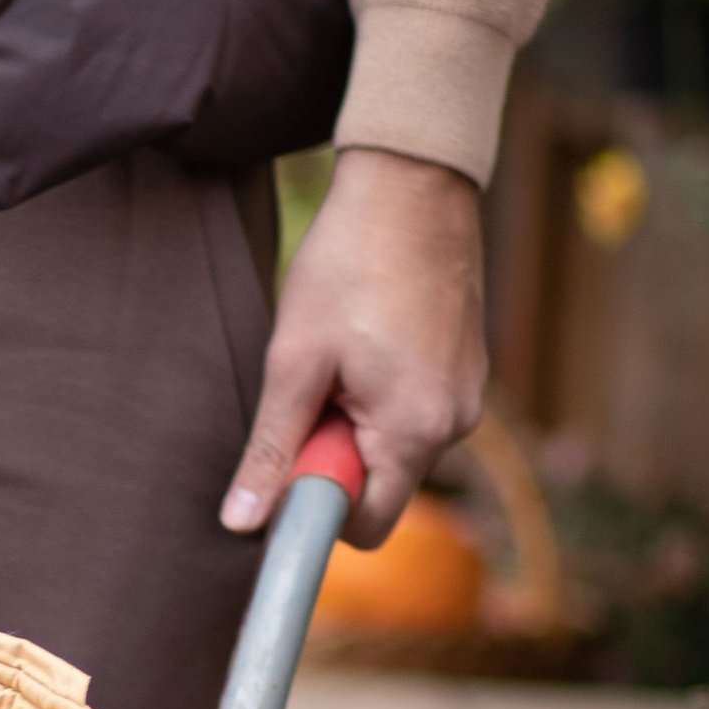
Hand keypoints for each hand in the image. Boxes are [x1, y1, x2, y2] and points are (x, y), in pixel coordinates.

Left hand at [219, 146, 486, 548]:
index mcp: (416, 430)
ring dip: (355, 420)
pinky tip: (366, 340)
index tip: (287, 456)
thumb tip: (241, 523)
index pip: (366, 526)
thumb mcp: (294, 360)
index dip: (315, 505)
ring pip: (394, 446)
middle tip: (311, 388)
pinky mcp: (466, 370)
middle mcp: (456, 424)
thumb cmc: (349, 263)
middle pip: (380, 486)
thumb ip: (271, 448)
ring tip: (340, 355)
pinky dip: (380, 395)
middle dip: (334, 454)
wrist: (412, 183)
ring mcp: (467, 395)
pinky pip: (413, 412)